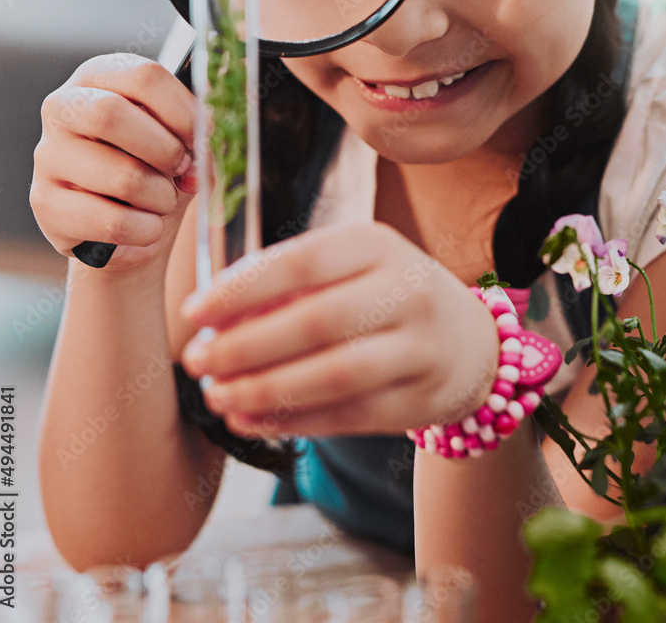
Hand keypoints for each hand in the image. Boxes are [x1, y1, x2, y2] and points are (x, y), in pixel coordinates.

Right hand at [30, 54, 196, 271]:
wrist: (130, 229)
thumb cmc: (156, 171)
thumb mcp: (180, 140)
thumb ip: (196, 129)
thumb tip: (210, 128)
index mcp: (99, 77)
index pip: (143, 76)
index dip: (184, 111)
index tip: (204, 138)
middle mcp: (62, 107)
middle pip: (111, 115)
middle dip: (166, 150)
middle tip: (184, 169)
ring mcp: (48, 156)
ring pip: (120, 176)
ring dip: (161, 197)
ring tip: (163, 202)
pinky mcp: (45, 204)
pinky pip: (112, 221)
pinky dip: (146, 229)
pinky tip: (148, 227)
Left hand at [179, 221, 499, 437]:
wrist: (472, 342)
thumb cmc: (388, 295)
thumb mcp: (354, 267)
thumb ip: (291, 283)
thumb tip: (215, 320)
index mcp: (378, 244)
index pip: (302, 262)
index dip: (242, 290)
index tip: (194, 313)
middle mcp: (406, 290)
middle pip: (315, 322)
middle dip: (244, 346)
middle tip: (197, 361)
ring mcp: (420, 347)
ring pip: (333, 375)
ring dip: (264, 390)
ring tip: (218, 396)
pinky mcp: (420, 399)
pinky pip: (347, 415)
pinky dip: (292, 421)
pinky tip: (251, 420)